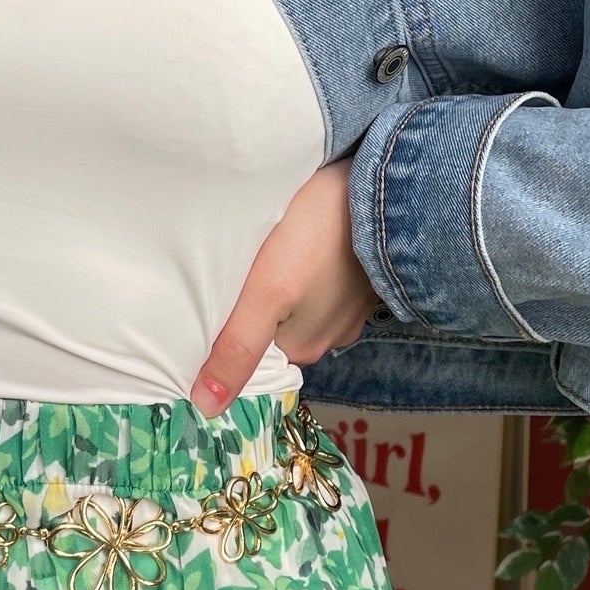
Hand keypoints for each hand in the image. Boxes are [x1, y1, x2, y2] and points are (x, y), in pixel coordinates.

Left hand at [190, 157, 381, 414]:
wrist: (384, 182)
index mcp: (305, 348)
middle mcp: (332, 334)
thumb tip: (206, 408)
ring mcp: (351, 303)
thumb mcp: (266, 292)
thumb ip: (237, 348)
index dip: (224, 333)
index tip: (204, 303)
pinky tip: (294, 242)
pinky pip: (319, 278)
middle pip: (272, 329)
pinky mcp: (360, 271)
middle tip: (229, 270)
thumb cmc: (316, 235)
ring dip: (276, 283)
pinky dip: (302, 264)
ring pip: (296, 302)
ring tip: (258, 252)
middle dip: (249, 307)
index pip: (250, 355)